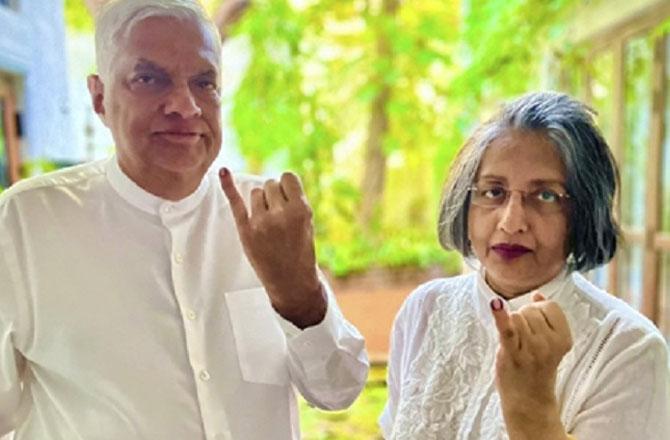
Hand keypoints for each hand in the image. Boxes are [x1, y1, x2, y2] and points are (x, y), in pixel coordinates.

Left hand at [220, 168, 326, 328]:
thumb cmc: (301, 251)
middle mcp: (281, 214)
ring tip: (268, 222)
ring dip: (261, 202)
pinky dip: (228, 185)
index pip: (288, 178)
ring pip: (256, 192)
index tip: (288, 198)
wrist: (291, 281)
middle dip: (274, 195)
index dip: (287, 186)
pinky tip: (223, 172)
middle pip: (270, 184)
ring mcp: (261, 222)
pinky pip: (236, 202)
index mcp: (301, 210)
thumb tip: (273, 183)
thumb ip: (293, 202)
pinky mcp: (246, 231)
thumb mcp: (307, 223)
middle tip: (279, 215)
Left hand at [491, 293, 571, 439]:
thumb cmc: (537, 368)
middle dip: (524, 318)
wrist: (529, 400)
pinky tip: (495, 304)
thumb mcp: (550, 343)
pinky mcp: (512, 353)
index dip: (539, 310)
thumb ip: (546, 318)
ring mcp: (531, 349)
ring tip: (516, 343)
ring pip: (516, 316)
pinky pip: (506, 329)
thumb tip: (538, 295)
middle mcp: (549, 343)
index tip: (537, 325)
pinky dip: (500, 315)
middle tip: (525, 340)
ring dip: (512, 325)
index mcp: (563, 338)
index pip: (549, 306)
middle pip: (530, 310)